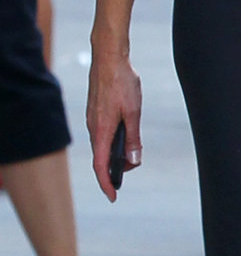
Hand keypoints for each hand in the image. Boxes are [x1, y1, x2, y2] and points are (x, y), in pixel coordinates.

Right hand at [86, 47, 142, 201]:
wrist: (108, 58)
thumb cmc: (122, 82)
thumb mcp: (133, 111)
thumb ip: (133, 137)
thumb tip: (134, 160)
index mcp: (101, 130)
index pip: (100, 165)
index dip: (106, 183)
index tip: (113, 197)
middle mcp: (93, 128)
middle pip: (101, 158)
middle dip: (115, 169)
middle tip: (132, 169)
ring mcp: (92, 120)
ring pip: (102, 146)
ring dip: (115, 154)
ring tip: (132, 154)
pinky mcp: (95, 113)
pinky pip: (102, 135)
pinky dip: (112, 142)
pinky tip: (124, 138)